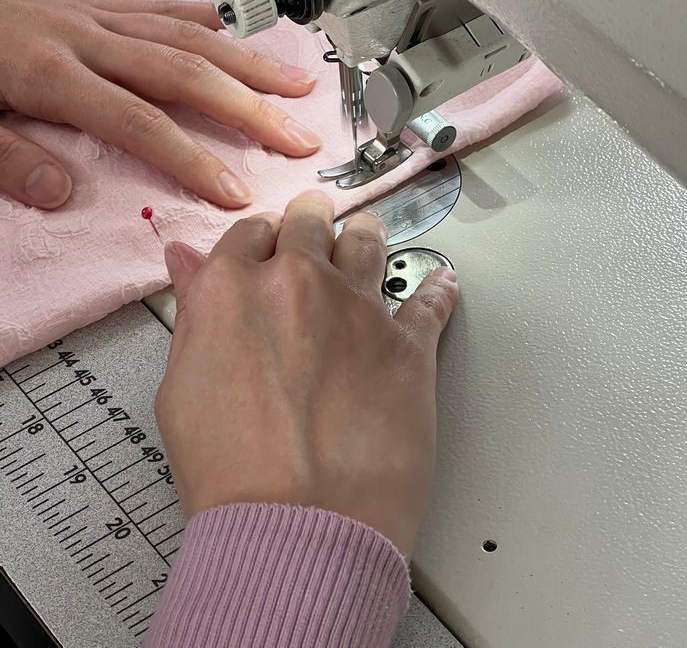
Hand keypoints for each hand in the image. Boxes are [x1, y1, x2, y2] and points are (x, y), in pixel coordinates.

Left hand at [0, 0, 321, 209]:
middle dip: (248, 109)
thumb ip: (5, 157)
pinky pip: (161, 7)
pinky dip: (205, 18)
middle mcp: (86, 38)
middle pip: (184, 72)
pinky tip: (239, 30)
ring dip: (247, 62)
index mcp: (50, 72)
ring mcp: (96, 16)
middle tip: (299, 140)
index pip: (137, 122)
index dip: (192, 159)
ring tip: (297, 86)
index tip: (236, 193)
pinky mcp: (94, 4)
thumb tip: (60, 192)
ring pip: (186, 35)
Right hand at [157, 190, 458, 556]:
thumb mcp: (181, 388)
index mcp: (233, 289)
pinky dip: (437, 290)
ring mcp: (359, 309)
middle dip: (312, 225)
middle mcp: (298, 283)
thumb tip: (186, 262)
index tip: (269, 250)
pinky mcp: (409, 344)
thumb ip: (193, 312)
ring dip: (365, 240)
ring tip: (367, 244)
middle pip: (311, 223)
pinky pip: (430, 300)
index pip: (251, 232)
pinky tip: (440, 284)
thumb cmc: (231, 475)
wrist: (296, 529)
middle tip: (316, 235)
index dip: (261, 240)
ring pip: (368, 241)